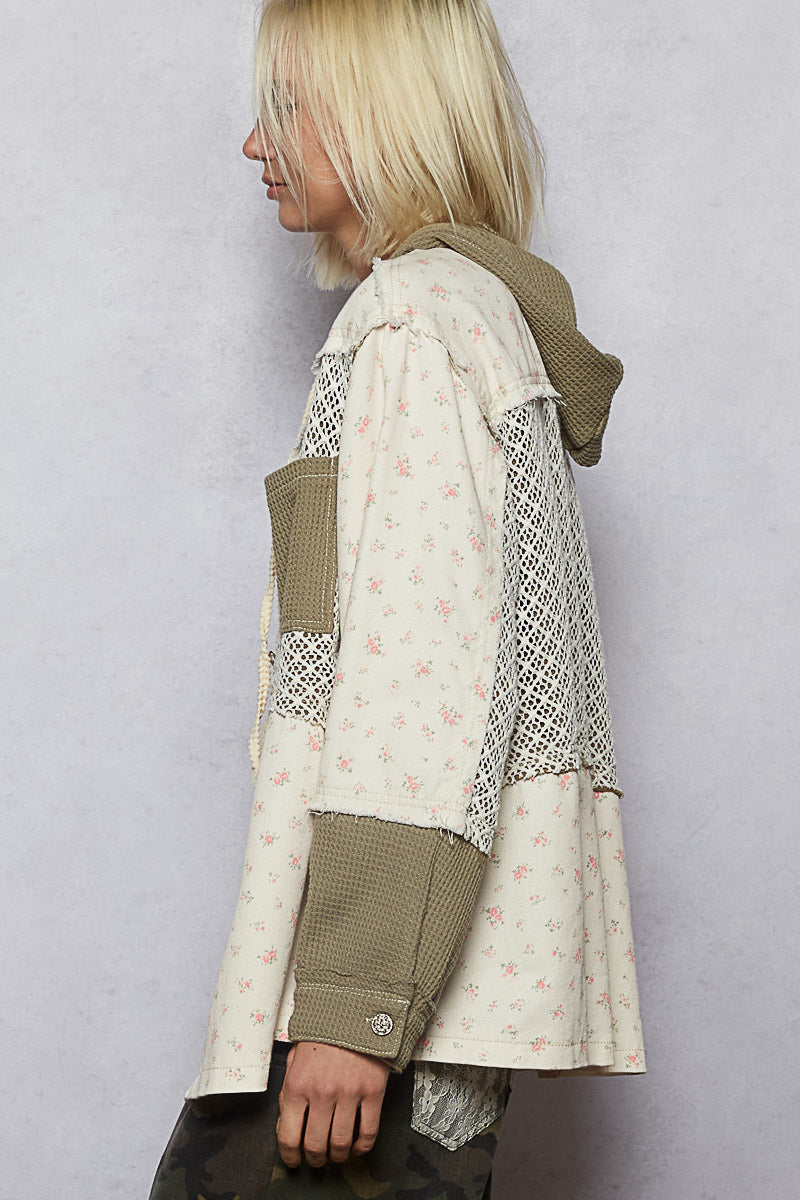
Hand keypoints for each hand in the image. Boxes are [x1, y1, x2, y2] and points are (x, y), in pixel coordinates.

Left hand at [276, 1041, 390, 1167]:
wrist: (355, 1011)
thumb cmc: (324, 1035)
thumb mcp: (295, 1059)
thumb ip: (289, 1091)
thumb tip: (287, 1123)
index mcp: (298, 1084)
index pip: (289, 1136)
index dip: (290, 1156)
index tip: (294, 1161)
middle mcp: (322, 1092)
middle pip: (316, 1145)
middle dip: (315, 1159)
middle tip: (318, 1159)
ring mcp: (349, 1092)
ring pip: (342, 1143)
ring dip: (338, 1156)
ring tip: (337, 1154)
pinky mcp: (373, 1091)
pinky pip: (368, 1131)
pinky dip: (362, 1146)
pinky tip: (358, 1146)